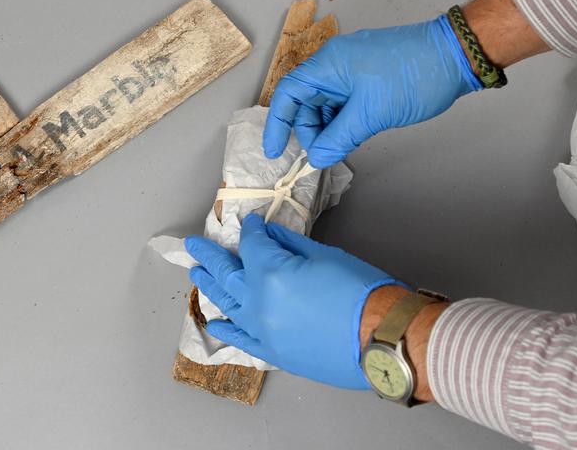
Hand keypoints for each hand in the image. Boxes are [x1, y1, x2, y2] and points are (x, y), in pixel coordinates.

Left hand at [185, 214, 402, 389]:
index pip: (252, 245)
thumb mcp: (326, 257)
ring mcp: (262, 331)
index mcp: (270, 274)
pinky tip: (214, 320)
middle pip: (227, 273)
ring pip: (226, 304)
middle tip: (194, 245)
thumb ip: (291, 245)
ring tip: (196, 273)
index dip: (252, 230)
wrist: (383, 340)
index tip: (252, 223)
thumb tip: (272, 235)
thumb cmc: (361, 294)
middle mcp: (258, 303)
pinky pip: (240, 339)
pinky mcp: (272, 353)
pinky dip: (225, 329)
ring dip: (209, 286)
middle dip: (210, 255)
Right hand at [263, 14, 481, 168]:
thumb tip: (317, 157)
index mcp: (328, 64)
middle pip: (306, 101)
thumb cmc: (415, 75)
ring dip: (329, 127)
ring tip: (344, 144)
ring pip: (326, 104)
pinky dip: (345, 120)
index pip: (288, 93)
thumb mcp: (371, 114)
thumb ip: (339, 138)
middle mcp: (335, 63)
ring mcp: (353, 68)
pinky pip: (345, 101)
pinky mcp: (369, 76)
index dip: (277, 123)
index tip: (276, 151)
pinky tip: (355, 134)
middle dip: (310, 130)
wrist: (457, 55)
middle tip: (324, 152)